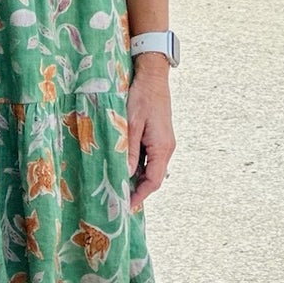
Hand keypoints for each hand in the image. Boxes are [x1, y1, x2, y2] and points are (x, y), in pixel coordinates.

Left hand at [127, 58, 174, 211]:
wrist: (152, 76)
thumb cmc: (142, 97)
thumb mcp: (131, 125)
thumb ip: (129, 150)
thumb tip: (124, 174)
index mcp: (162, 148)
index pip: (153, 181)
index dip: (139, 196)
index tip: (125, 206)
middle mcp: (166, 148)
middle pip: (153, 178)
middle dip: (137, 190)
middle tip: (117, 199)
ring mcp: (163, 143)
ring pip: (150, 168)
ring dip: (136, 178)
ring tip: (117, 186)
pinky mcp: (158, 137)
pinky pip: (149, 158)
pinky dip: (137, 166)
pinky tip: (123, 166)